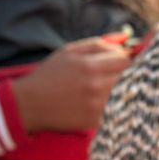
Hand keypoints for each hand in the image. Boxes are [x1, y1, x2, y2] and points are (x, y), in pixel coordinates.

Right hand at [10, 37, 130, 133]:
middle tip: (117, 74)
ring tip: (111, 87)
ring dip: (125, 89)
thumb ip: (99, 43)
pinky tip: (108, 101)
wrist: (28, 105)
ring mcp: (97, 106)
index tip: (118, 61)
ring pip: (127, 93)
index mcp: (90, 66)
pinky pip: (119, 110)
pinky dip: (118, 105)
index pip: (125, 59)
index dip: (124, 58)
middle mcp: (96, 86)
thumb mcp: (69, 52)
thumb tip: (125, 38)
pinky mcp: (96, 121)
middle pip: (130, 76)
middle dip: (128, 73)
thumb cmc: (50, 75)